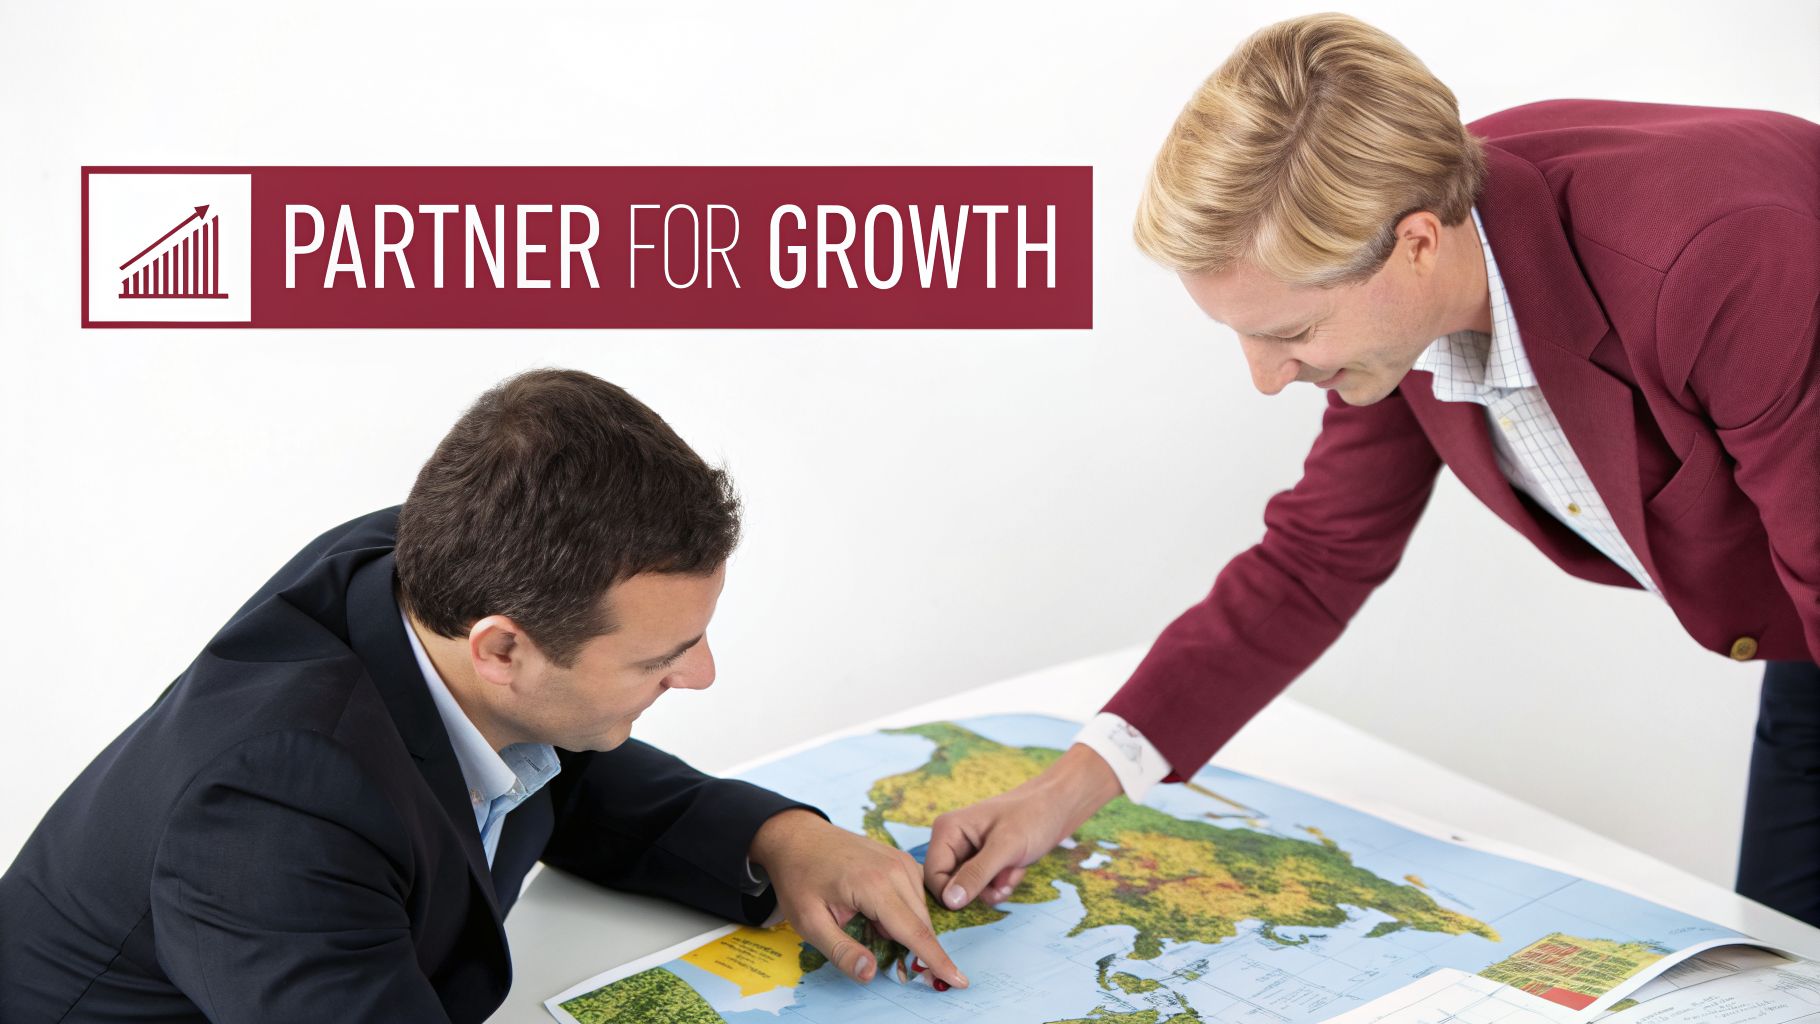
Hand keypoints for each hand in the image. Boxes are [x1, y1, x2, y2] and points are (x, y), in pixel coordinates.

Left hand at [749, 809, 967, 990]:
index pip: (915, 932)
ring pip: (921, 910)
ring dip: (904, 929)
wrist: (797, 837)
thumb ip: (841, 951)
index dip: (937, 960)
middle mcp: (895, 869)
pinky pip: (916, 895)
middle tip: (885, 955)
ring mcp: (901, 860)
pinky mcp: (901, 859)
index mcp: (874, 885)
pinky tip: (875, 911)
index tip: (959, 981)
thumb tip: (871, 973)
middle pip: (922, 923)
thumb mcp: (809, 922)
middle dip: (917, 949)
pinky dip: (903, 912)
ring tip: (864, 922)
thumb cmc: (800, 879)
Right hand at [924, 743, 1121, 910]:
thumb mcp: (1005, 848)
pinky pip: (984, 885)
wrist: (1059, 806)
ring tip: (1014, 869)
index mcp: (947, 830)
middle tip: (1005, 880)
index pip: (932, 876)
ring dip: (994, 887)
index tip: (984, 892)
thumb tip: (949, 902)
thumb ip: (976, 875)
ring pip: (969, 889)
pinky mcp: (982, 859)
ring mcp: (967, 850)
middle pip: (950, 885)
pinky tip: (1016, 868)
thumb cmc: (1033, 817)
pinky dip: (1001, 883)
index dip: (953, 892)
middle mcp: (952, 840)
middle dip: (981, 889)